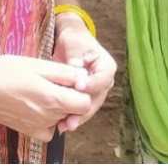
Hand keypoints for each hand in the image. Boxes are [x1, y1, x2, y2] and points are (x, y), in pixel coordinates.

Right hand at [0, 55, 92, 141]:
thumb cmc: (4, 72)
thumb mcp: (37, 64)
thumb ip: (65, 74)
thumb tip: (85, 78)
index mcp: (53, 99)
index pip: (86, 103)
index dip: (83, 89)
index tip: (73, 79)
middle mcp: (48, 117)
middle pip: (75, 110)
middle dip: (72, 96)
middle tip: (56, 80)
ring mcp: (38, 127)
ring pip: (63, 118)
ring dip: (61, 106)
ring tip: (43, 89)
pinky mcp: (29, 131)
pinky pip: (50, 129)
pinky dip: (50, 119)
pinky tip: (39, 104)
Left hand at [51, 15, 116, 132]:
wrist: (71, 44)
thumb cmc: (74, 41)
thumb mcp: (74, 45)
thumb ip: (76, 58)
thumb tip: (76, 69)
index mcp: (107, 66)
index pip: (103, 79)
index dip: (92, 85)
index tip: (78, 86)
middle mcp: (105, 81)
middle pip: (97, 98)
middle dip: (84, 110)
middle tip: (71, 120)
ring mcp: (96, 90)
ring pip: (90, 107)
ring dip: (78, 117)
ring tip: (65, 127)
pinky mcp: (85, 97)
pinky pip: (81, 108)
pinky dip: (72, 116)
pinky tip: (61, 125)